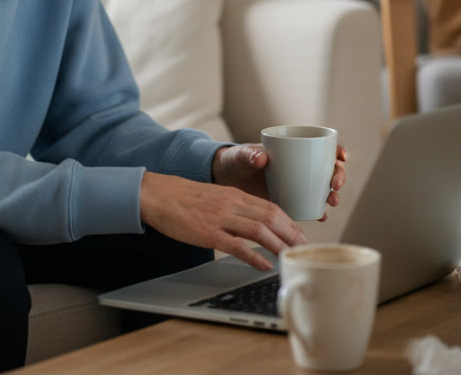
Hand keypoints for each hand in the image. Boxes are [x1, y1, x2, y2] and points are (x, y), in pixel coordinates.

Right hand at [139, 171, 303, 270]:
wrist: (158, 195)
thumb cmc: (183, 198)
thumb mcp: (215, 197)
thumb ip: (234, 208)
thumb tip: (251, 223)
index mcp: (235, 195)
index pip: (271, 207)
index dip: (289, 222)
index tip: (299, 235)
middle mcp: (232, 204)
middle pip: (271, 217)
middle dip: (290, 234)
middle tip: (303, 248)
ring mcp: (221, 218)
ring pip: (259, 230)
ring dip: (278, 245)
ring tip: (290, 256)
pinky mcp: (208, 232)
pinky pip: (237, 245)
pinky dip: (254, 256)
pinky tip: (264, 265)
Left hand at [211, 144, 348, 219]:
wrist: (225, 181)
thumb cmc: (235, 162)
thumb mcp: (240, 156)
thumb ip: (249, 155)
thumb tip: (261, 158)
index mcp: (293, 150)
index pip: (321, 147)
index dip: (336, 151)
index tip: (340, 156)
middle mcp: (300, 167)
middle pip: (328, 170)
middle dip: (338, 176)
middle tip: (334, 185)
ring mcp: (297, 185)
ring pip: (323, 189)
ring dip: (332, 196)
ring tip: (331, 202)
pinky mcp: (290, 202)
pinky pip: (309, 206)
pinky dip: (317, 211)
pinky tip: (320, 216)